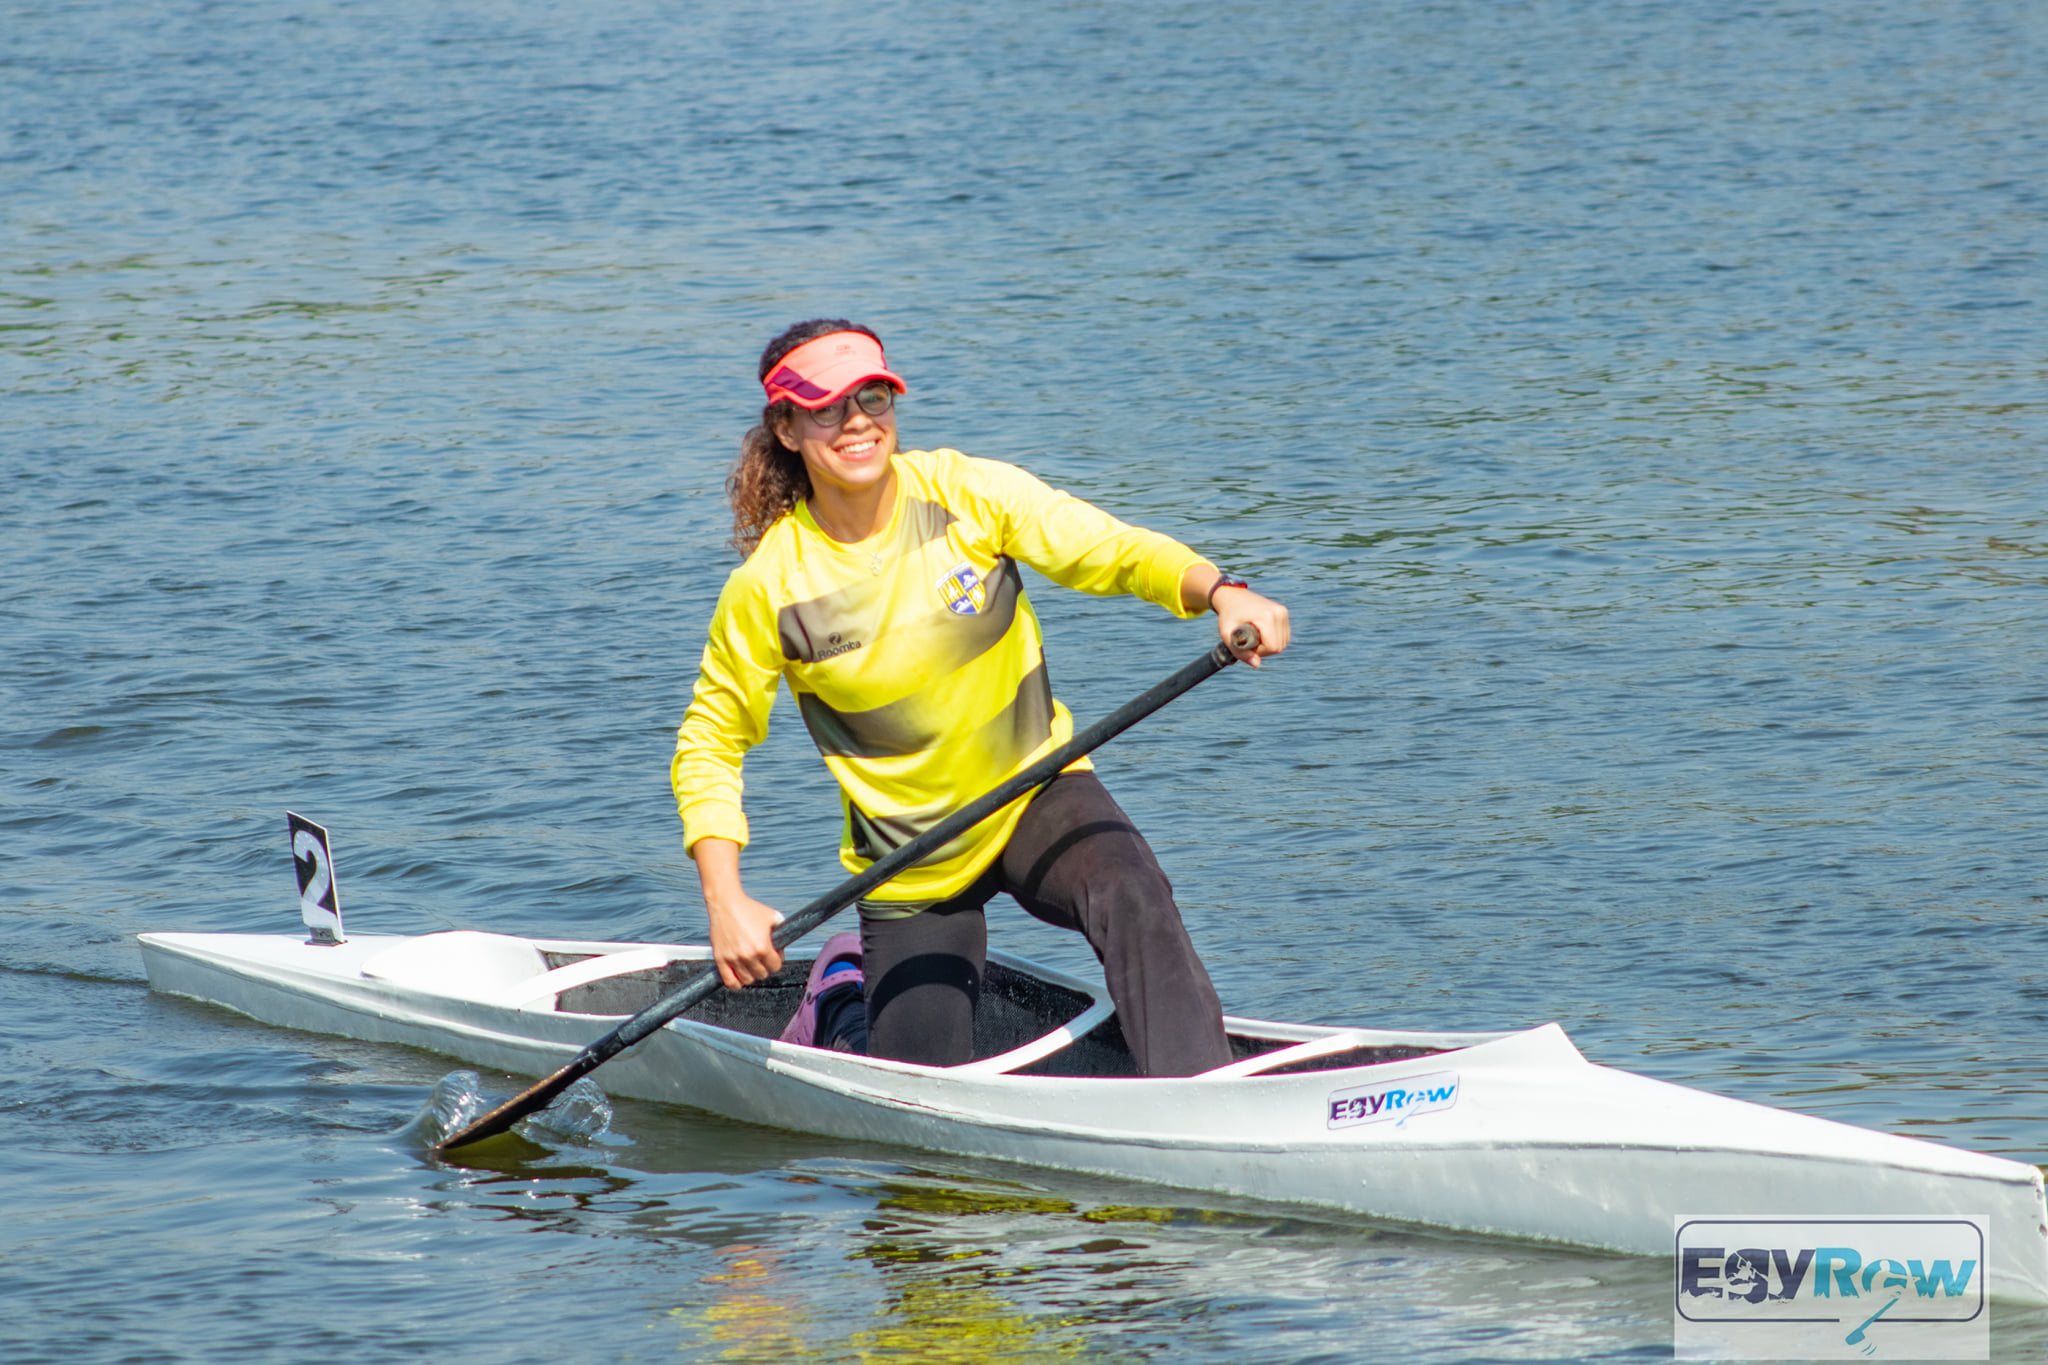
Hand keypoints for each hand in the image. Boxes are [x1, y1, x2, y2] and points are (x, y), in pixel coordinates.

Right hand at [690, 836, 785, 987]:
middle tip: (762, 960)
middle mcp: (748, 955)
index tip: (774, 957)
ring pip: (747, 980)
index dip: (777, 961)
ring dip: (751, 975)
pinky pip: (729, 981)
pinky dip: (736, 983)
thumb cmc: (748, 909)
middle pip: (762, 975)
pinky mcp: (720, 959)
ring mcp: (733, 958)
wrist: (726, 903)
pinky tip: (739, 977)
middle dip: (765, 968)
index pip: (775, 966)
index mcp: (763, 947)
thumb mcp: (772, 916)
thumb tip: (786, 941)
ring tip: (751, 966)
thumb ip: (782, 929)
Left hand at [1211, 585, 1288, 667]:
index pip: (1273, 647)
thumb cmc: (1228, 615)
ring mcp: (1283, 611)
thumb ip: (1239, 652)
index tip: (1248, 645)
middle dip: (1265, 650)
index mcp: (1266, 616)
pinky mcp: (1284, 612)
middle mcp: (1279, 612)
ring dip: (1270, 646)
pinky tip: (1262, 634)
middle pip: (1280, 647)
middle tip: (1250, 642)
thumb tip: (1256, 664)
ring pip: (1284, 642)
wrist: (1233, 596)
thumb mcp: (1227, 634)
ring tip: (1255, 637)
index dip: (1260, 652)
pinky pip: (1285, 636)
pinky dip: (1274, 639)